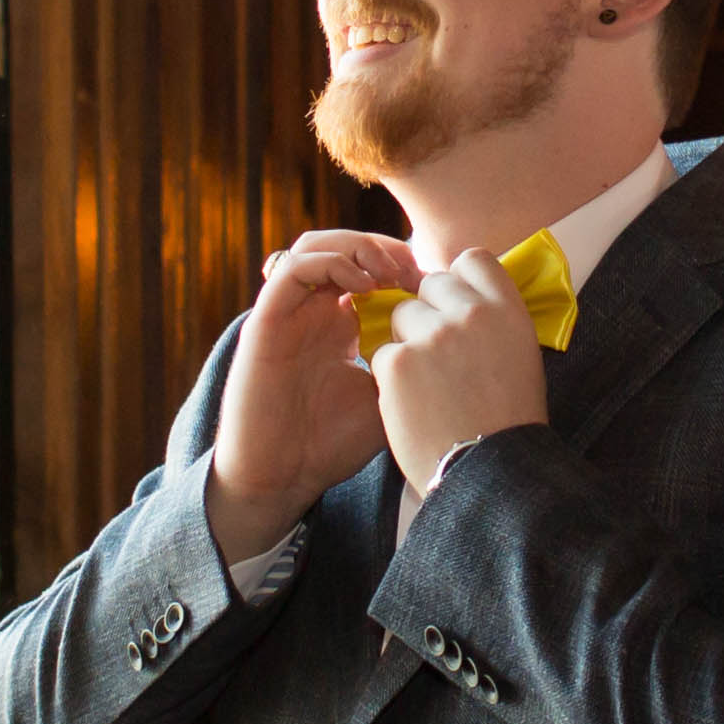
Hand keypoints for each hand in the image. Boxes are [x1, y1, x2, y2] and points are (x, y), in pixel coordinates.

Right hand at [208, 230, 423, 561]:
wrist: (280, 478)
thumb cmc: (331, 445)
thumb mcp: (388, 398)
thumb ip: (410, 364)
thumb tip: (457, 339)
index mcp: (339, 324)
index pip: (367, 268)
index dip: (402, 265)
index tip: (435, 285)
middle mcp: (312, 311)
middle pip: (344, 247)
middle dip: (384, 248)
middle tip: (415, 270)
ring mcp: (288, 313)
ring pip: (317, 245)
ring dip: (356, 246)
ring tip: (389, 271)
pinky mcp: (265, 321)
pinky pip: (292, 268)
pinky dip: (330, 264)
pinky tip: (362, 286)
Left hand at [369, 249, 549, 496]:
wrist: (489, 474)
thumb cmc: (508, 423)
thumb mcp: (520, 357)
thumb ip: (493, 320)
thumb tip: (466, 299)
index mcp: (508, 310)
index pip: (473, 260)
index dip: (460, 282)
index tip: (457, 306)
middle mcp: (471, 313)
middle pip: (431, 285)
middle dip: (429, 312)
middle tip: (439, 355)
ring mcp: (432, 335)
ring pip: (401, 316)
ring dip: (407, 342)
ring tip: (427, 386)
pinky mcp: (397, 362)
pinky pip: (383, 352)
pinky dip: (391, 377)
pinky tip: (413, 405)